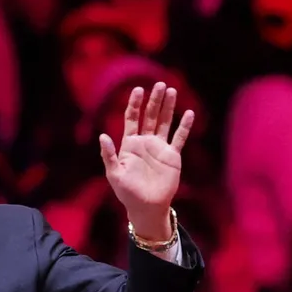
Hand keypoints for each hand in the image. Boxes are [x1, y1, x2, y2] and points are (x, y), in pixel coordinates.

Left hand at [99, 83, 194, 240]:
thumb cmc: (127, 193)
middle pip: (150, 116)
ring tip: (172, 91)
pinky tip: (190, 114)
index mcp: (130, 144)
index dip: (134, 104)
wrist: (147, 208)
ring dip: (168, 107)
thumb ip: (109, 155)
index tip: (138, 89)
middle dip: (154, 100)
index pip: (132, 118)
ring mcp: (159, 148)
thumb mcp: (114, 174)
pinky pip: (179, 138)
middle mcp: (145, 142)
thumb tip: (102, 136)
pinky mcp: (172, 157)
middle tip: (160, 84)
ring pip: (165, 123)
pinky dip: (184, 126)